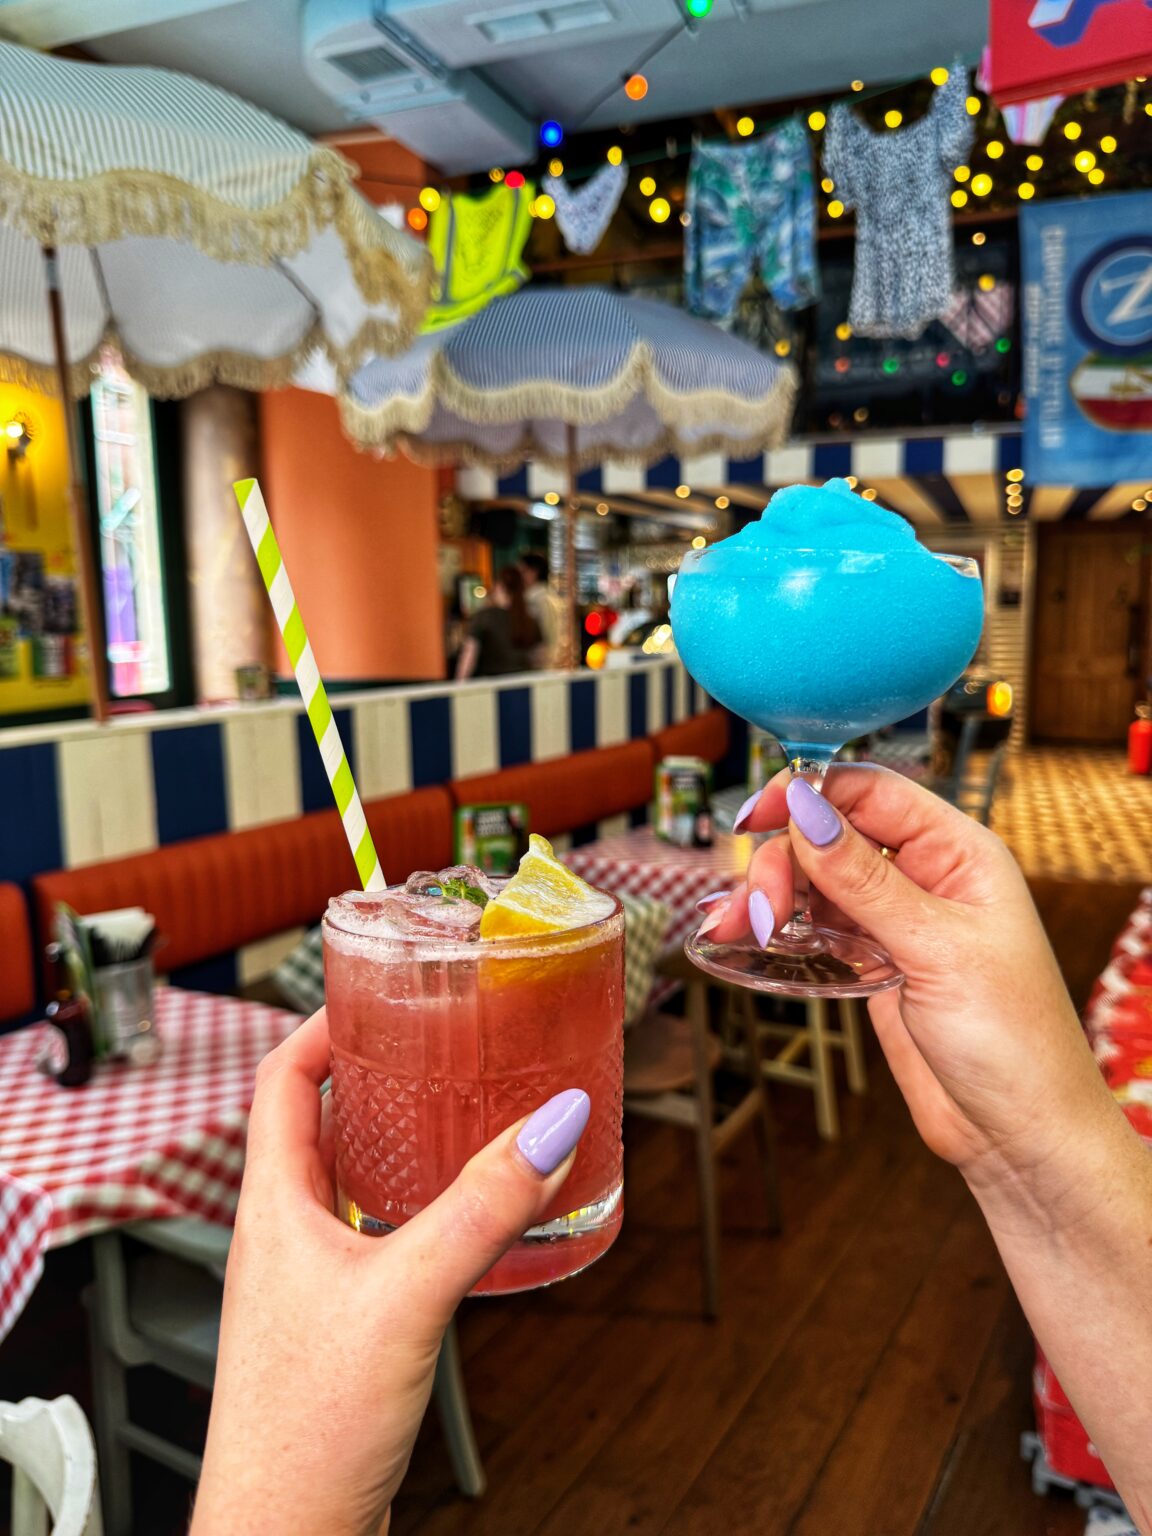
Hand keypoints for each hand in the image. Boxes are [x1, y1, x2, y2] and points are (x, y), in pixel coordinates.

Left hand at [191, 1010, 587, 1535]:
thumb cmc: (303, 1429)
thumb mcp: (406, 1294)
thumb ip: (482, 1209)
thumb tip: (549, 1127)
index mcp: (272, 1204)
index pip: (281, 1076)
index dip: (323, 1022)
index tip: (377, 990)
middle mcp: (284, 1232)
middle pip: (323, 1119)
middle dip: (382, 1074)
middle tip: (445, 1046)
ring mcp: (310, 1279)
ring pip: (357, 1179)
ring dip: (407, 1141)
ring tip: (470, 1118)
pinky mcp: (341, 1323)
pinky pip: (382, 1235)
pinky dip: (424, 1208)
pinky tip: (472, 1222)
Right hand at [699, 767, 1114, 1200]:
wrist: (1016, 1134)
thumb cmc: (1013, 1041)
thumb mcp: (936, 949)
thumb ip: (864, 879)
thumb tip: (807, 811)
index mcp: (959, 853)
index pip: (873, 792)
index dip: (811, 792)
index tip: (758, 815)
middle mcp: (926, 876)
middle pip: (831, 834)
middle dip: (784, 860)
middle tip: (757, 907)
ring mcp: (896, 919)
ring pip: (815, 879)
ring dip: (770, 895)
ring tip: (737, 928)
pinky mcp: (872, 960)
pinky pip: (814, 924)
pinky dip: (778, 928)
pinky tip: (748, 938)